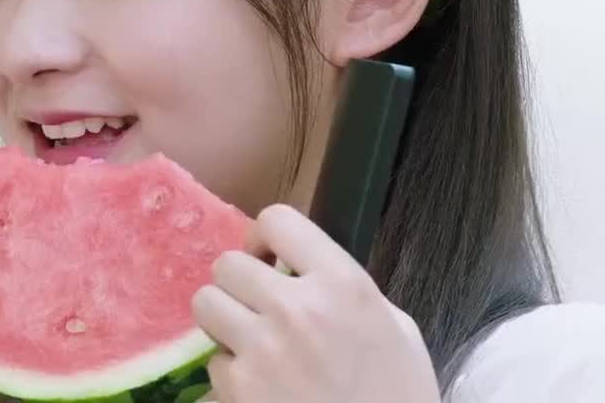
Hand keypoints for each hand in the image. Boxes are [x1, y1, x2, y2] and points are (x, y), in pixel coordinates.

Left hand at [190, 204, 440, 402]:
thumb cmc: (399, 396)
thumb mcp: (396, 330)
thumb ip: (345, 290)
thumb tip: (301, 270)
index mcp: (342, 284)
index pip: (277, 219)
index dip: (266, 238)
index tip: (271, 259)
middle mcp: (296, 308)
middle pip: (227, 264)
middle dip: (241, 284)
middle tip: (258, 307)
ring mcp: (262, 349)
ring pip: (205, 303)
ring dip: (224, 320)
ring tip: (250, 341)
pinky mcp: (238, 388)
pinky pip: (213, 360)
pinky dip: (231, 373)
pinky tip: (260, 387)